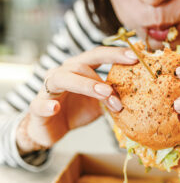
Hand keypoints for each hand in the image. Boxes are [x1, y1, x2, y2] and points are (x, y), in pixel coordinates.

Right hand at [16, 47, 137, 151]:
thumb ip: (113, 95)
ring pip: (64, 79)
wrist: (51, 129)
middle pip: (82, 62)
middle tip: (127, 70)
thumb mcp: (100, 102)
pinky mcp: (38, 107)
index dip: (115, 53)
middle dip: (105, 65)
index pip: (97, 55)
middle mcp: (63, 73)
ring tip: (105, 93)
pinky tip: (55, 108)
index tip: (136, 56)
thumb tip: (138, 93)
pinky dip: (47, 105)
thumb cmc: (77, 110)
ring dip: (86, 85)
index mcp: (79, 69)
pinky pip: (41, 104)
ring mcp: (49, 88)